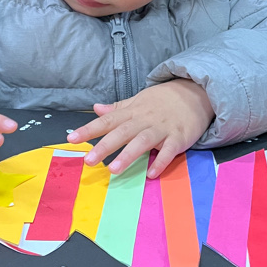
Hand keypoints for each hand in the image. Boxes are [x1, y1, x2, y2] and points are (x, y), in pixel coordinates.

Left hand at [67, 80, 214, 177]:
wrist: (195, 93)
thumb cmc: (162, 101)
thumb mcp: (138, 101)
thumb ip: (118, 108)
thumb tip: (96, 109)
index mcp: (132, 112)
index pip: (107, 120)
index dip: (89, 129)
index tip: (71, 139)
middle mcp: (144, 120)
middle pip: (122, 132)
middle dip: (104, 146)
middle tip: (89, 161)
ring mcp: (162, 128)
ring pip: (143, 141)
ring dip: (128, 155)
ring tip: (113, 170)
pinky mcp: (178, 137)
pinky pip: (169, 150)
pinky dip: (161, 161)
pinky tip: (151, 174)